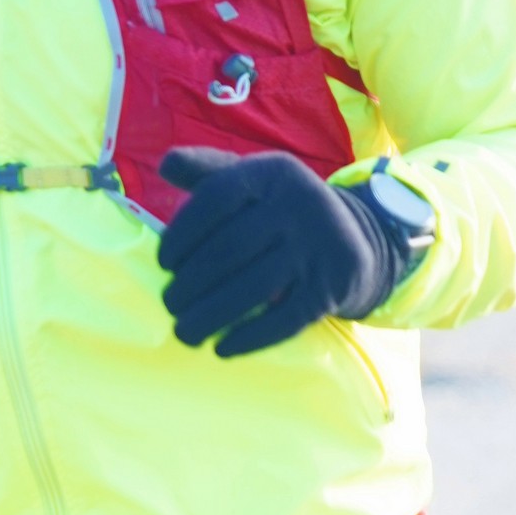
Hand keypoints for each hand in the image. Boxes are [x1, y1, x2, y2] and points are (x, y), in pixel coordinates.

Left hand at [157, 148, 405, 358]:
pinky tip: (222, 349)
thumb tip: (167, 165)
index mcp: (273, 172)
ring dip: (211, 316)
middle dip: (190, 284)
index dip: (181, 234)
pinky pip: (286, 319)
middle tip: (170, 305)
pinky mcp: (334, 285)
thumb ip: (207, 171)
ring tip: (185, 332)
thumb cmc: (279, 210)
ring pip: (254, 288)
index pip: (216, 198)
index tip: (164, 264)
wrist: (352, 236)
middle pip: (230, 248)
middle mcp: (300, 203)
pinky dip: (250, 338)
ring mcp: (320, 245)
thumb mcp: (251, 180)